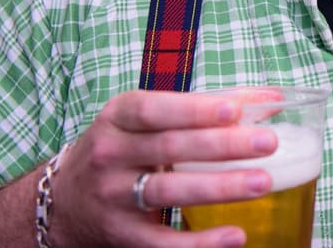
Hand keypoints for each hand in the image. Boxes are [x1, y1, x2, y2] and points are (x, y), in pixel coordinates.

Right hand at [48, 89, 278, 246]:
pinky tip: (234, 235)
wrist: (63, 203)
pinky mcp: (122, 235)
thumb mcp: (147, 121)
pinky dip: (199, 242)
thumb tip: (269, 99)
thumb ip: (204, 108)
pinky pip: (162, 241)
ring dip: (220, 187)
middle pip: (169, 149)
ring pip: (169, 192)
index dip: (194, 110)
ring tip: (262, 182)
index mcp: (118, 118)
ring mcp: (112, 197)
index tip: (235, 110)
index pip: (155, 110)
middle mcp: (110, 155)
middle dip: (222, 146)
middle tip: (268, 143)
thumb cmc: (123, 149)